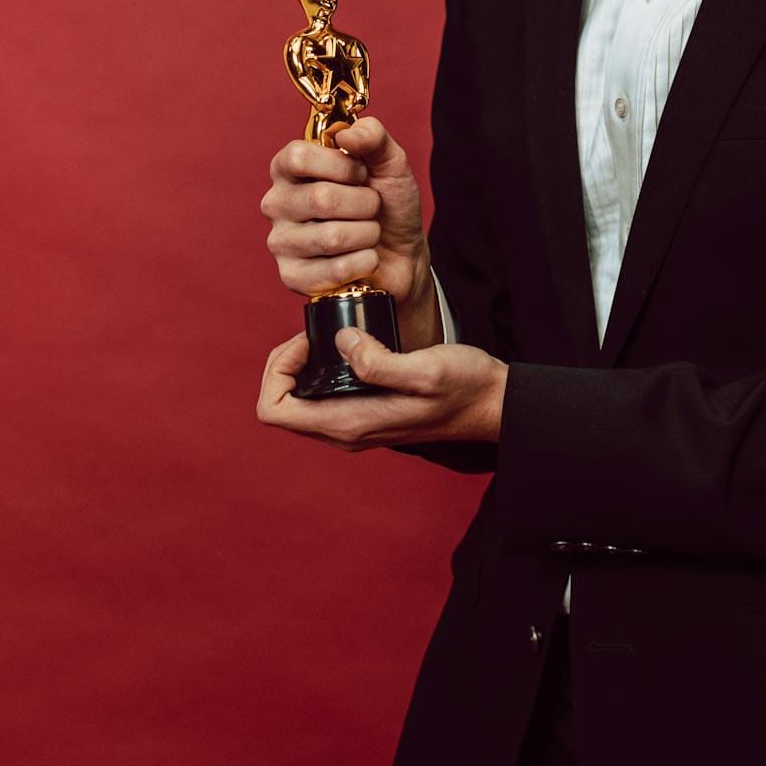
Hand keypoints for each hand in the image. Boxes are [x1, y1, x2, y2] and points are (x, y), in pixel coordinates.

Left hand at [255, 329, 505, 449]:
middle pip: (280, 405)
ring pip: (299, 401)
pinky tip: (346, 345)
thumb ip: (378, 361)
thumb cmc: (464, 388)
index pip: (274, 410)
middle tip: (315, 334)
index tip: (309, 342)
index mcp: (349, 423)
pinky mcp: (365, 414)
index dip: (278, 371)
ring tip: (329, 337)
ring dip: (302, 366)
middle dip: (285, 365)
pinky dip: (320, 370)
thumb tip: (341, 342)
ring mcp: (354, 425)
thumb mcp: (425, 369)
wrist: (491, 405)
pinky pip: (321, 396)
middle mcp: (345, 431)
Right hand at [260, 115, 438, 347]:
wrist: (402, 254)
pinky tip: (365, 259)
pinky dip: (364, 262)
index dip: (342, 166)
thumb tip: (346, 135)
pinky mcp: (292, 276)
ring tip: (369, 233)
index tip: (362, 173)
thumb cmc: (388, 205)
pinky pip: (335, 270)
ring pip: (331, 237)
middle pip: (321, 198)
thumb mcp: (389, 162)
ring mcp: (280, 242)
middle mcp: (277, 203)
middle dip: (365, 204)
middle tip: (372, 207)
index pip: (299, 157)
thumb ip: (372, 136)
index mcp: (289, 169)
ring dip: (368, 234)